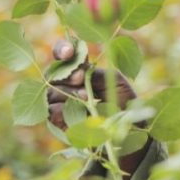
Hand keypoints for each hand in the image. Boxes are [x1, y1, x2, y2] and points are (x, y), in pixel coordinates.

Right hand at [46, 40, 148, 175]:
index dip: (62, 50)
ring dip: (67, 92)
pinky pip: (51, 111)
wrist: (130, 129)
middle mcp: (66, 85)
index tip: (69, 53)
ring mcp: (60, 104)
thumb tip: (77, 70)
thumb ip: (95, 72)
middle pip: (51, 74)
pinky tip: (79, 110)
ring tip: (85, 97)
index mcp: (79, 71)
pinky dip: (63, 109)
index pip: (63, 56)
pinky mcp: (59, 122)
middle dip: (65, 74)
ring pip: (49, 92)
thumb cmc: (124, 102)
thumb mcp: (114, 81)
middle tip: (80, 79)